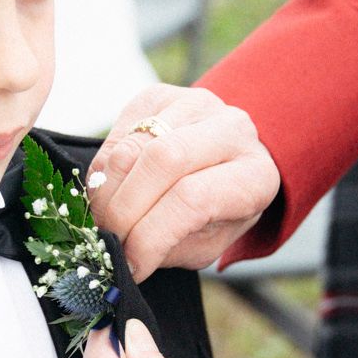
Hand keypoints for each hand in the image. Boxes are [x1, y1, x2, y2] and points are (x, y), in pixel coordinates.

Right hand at [88, 85, 279, 278]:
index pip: (193, 199)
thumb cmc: (216, 212)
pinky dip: (103, 171)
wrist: (224, 163)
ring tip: (107, 218)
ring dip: (107, 192)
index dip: (151, 235)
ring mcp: (195, 104)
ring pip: (132, 146)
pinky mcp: (159, 95)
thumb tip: (121, 255)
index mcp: (254, 176)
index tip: (130, 262)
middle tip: (109, 238)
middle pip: (161, 161)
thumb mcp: (206, 242)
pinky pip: (116, 133)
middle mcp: (232, 130)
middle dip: (123, 210)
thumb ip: (168, 248)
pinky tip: (112, 190)